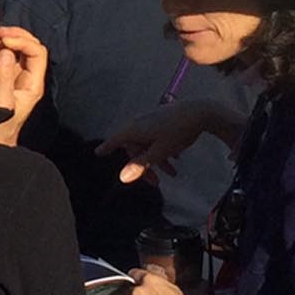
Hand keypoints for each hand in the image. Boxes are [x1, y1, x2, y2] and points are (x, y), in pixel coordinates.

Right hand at [0, 26, 48, 146]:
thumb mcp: (1, 104)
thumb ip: (4, 78)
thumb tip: (5, 52)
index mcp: (32, 83)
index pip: (36, 52)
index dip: (22, 41)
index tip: (3, 40)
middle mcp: (25, 77)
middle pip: (28, 46)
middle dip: (15, 35)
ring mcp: (12, 76)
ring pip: (13, 49)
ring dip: (1, 41)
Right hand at [97, 101, 214, 184]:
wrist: (197, 112)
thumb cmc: (175, 132)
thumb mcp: (158, 152)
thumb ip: (140, 165)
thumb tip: (122, 177)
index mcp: (134, 130)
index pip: (115, 140)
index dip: (106, 147)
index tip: (97, 153)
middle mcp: (138, 123)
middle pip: (134, 147)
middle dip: (144, 166)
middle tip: (156, 182)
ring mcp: (150, 120)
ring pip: (147, 144)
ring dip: (157, 160)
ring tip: (173, 173)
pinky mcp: (161, 119)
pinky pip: (156, 137)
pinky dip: (163, 149)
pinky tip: (176, 156)